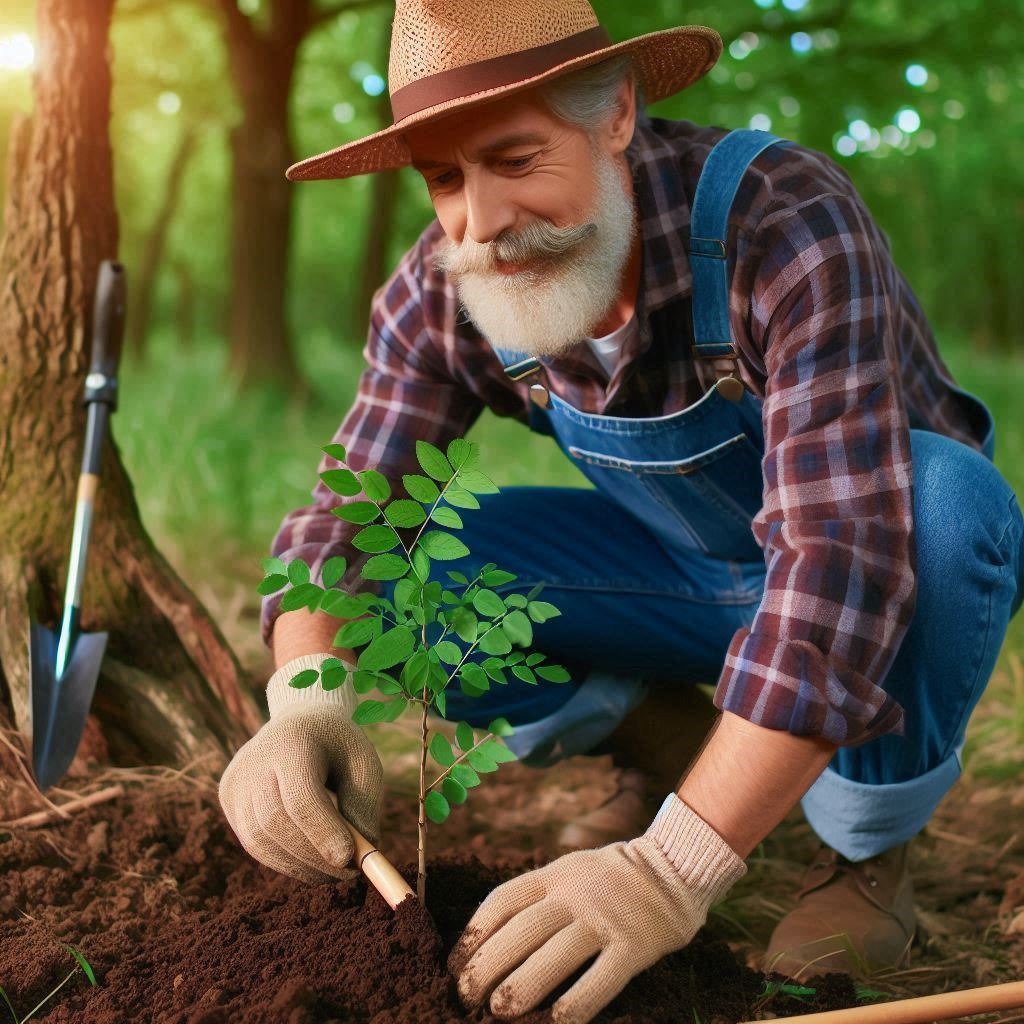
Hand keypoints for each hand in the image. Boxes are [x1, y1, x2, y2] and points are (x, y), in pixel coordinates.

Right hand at [219, 654, 383, 882]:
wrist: (300, 721)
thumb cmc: (338, 746)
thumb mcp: (363, 764)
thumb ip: (363, 806)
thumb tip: (359, 856)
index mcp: (293, 741)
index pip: (301, 796)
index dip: (324, 832)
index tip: (350, 861)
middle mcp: (255, 760)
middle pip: (276, 821)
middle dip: (313, 856)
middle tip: (347, 875)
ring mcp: (236, 780)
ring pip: (260, 840)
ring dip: (299, 866)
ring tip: (332, 872)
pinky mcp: (227, 797)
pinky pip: (253, 842)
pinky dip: (283, 859)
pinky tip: (309, 860)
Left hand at [450, 795, 745, 1023]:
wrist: (671, 868)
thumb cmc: (607, 879)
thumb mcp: (567, 871)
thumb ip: (536, 898)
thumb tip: (488, 944)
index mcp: (552, 875)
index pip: (501, 902)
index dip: (473, 935)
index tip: (454, 966)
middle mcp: (573, 894)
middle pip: (520, 933)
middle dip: (486, 968)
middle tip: (467, 998)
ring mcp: (603, 919)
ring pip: (552, 957)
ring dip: (520, 989)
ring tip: (498, 1012)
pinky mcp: (631, 947)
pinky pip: (598, 982)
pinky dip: (573, 1007)